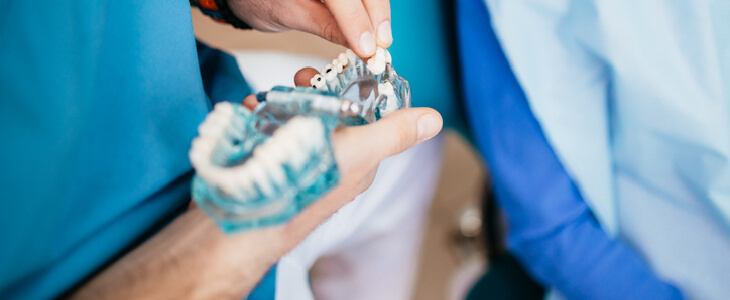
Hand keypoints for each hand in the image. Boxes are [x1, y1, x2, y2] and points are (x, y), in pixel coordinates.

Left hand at [227, 0, 391, 57]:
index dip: (356, 21)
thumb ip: (325, 25)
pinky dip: (372, 7)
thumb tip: (360, 45)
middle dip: (376, 14)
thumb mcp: (287, 14)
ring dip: (378, 12)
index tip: (367, 48)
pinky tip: (374, 26)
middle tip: (381, 45)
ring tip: (380, 39)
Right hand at [242, 68, 442, 241]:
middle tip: (297, 80)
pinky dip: (258, 116)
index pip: (365, 115)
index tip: (334, 72)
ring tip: (267, 100)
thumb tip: (434, 119)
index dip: (353, 89)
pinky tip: (250, 113)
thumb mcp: (359, 151)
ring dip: (281, 101)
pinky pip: (268, 130)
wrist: (245, 217)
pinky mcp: (269, 162)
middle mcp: (331, 162)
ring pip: (295, 118)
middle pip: (328, 113)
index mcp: (359, 161)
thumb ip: (393, 133)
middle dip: (312, 92)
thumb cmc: (307, 185)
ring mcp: (299, 162)